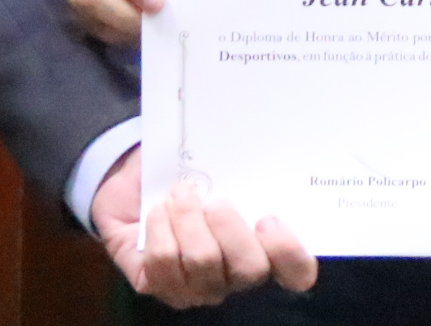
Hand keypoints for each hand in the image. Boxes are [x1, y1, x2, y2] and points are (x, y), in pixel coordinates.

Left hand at [92, 147, 319, 308]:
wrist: (134, 187)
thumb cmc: (187, 176)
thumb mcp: (217, 166)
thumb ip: (240, 166)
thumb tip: (253, 144)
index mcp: (259, 247)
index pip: (296, 271)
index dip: (288, 251)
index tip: (268, 218)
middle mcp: (232, 276)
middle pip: (250, 270)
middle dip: (229, 226)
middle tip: (216, 201)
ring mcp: (195, 287)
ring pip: (203, 262)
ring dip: (188, 217)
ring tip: (179, 195)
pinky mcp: (158, 285)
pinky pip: (163, 261)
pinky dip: (160, 226)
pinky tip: (158, 212)